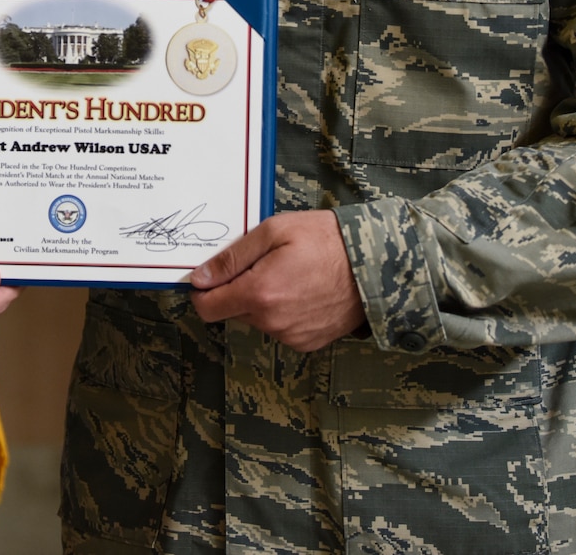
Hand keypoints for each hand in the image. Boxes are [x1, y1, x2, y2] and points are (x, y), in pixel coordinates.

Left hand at [187, 211, 364, 352]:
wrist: (376, 265)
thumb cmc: (327, 240)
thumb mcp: (274, 231)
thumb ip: (232, 258)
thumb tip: (200, 278)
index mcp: (259, 294)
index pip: (207, 308)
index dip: (203, 291)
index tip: (211, 276)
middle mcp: (272, 323)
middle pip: (232, 311)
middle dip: (238, 289)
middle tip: (264, 263)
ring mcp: (291, 336)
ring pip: (257, 320)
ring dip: (262, 301)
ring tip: (290, 274)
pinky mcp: (308, 343)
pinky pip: (280, 328)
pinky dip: (283, 312)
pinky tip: (303, 291)